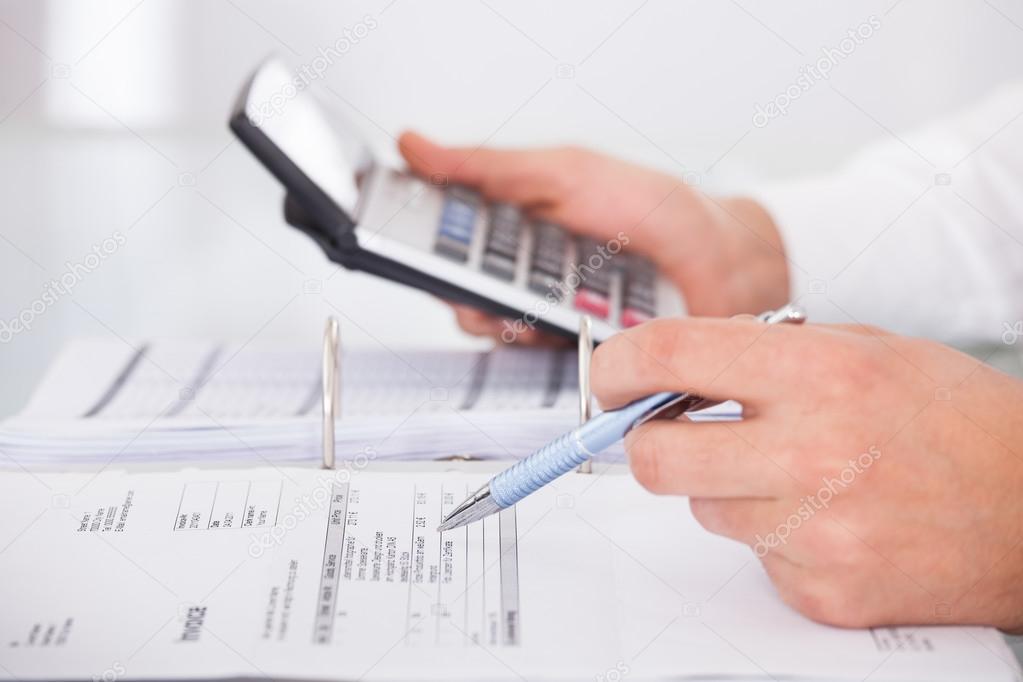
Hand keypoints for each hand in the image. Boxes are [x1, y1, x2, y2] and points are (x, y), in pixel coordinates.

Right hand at [398, 132, 789, 342]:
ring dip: (498, 311)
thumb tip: (415, 147)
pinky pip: (528, 352)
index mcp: (510, 219)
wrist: (716, 260)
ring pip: (487, 323)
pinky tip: (553, 319)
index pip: (441, 231)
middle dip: (460, 280)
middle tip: (473, 271)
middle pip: (456, 283)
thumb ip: (487, 168)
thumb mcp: (562, 172)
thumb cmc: (648, 206)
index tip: (401, 232)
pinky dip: (536, 336)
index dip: (417, 234)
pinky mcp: (563, 346)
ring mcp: (539, 309)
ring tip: (522, 295)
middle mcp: (517, 268)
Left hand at [591, 317, 1022, 629]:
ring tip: (792, 473)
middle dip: (647, 441)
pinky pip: (751, 555)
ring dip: (724, 488)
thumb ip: (767, 353)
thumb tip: (676, 369)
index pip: (669, 356)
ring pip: (701, 510)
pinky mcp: (820, 591)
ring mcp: (816, 533)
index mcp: (821, 374)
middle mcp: (813, 454)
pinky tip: (828, 516)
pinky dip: (771, 533)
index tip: (609, 376)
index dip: (617, 365)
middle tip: (672, 432)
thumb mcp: (866, 349)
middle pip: (653, 457)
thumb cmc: (957, 420)